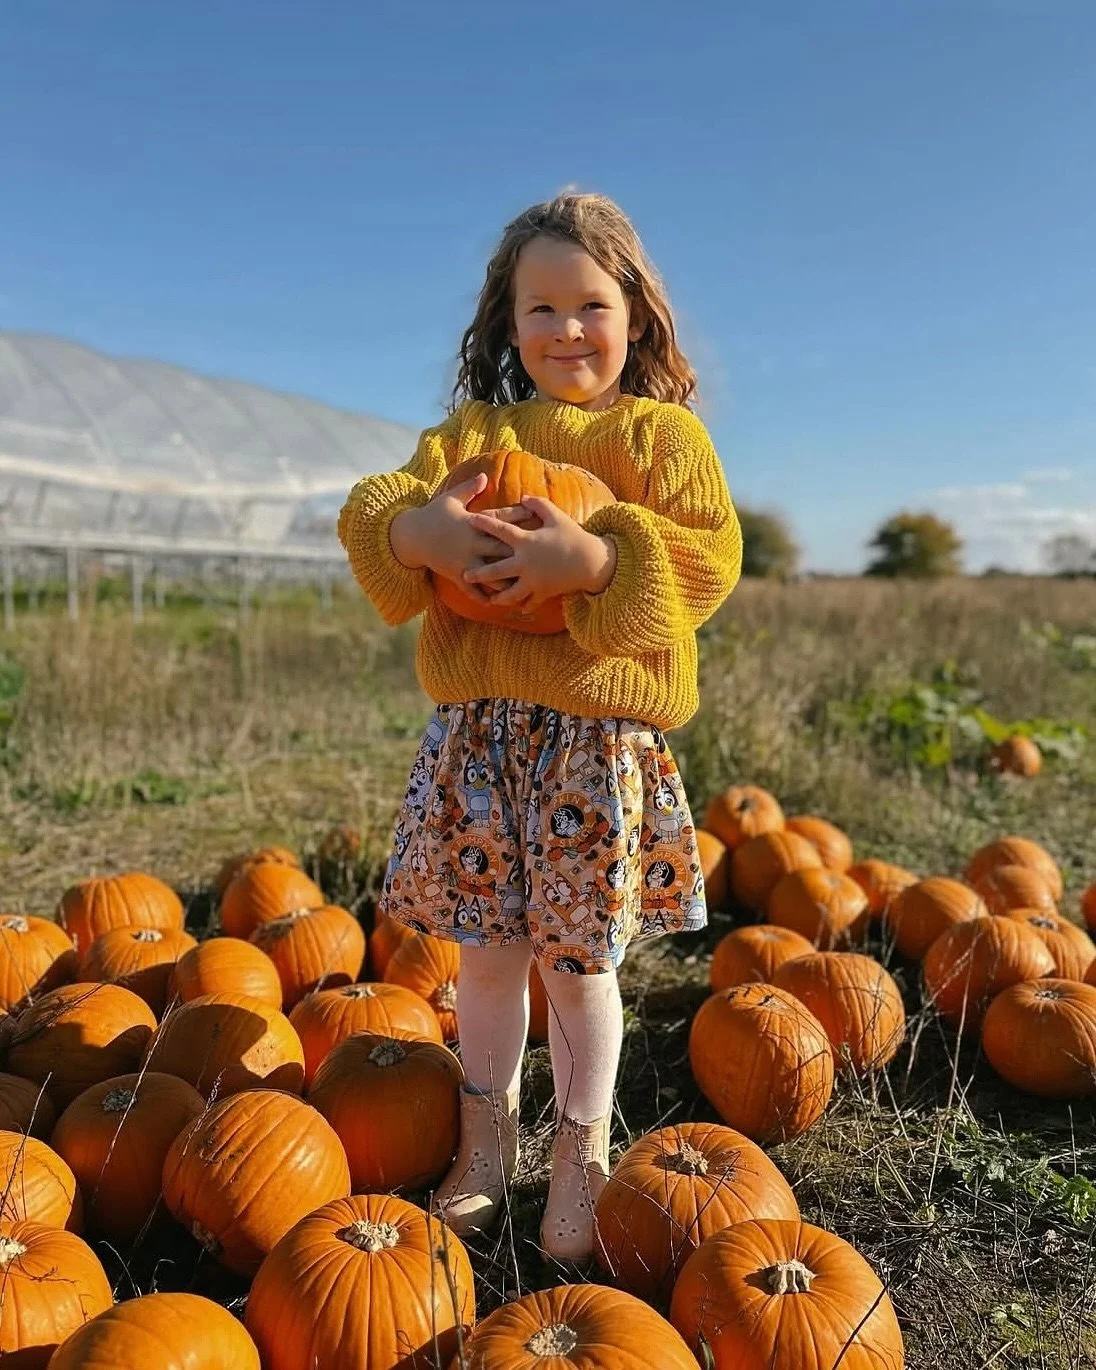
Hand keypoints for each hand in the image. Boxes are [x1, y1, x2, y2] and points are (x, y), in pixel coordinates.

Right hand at [389, 475, 526, 602]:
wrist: (411, 535)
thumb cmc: (433, 514)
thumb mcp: (451, 498)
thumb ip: (469, 489)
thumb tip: (485, 476)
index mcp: (473, 524)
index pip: (500, 520)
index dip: (518, 518)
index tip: (535, 517)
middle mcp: (471, 543)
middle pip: (501, 549)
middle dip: (520, 553)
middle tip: (542, 556)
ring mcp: (464, 561)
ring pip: (490, 574)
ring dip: (506, 580)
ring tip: (525, 586)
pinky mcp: (456, 574)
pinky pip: (471, 589)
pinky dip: (484, 596)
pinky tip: (497, 603)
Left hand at [462, 496, 616, 607]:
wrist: (592, 561)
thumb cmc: (573, 535)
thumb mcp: (557, 516)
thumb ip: (538, 505)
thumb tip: (522, 498)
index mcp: (527, 541)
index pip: (501, 530)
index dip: (486, 523)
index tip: (471, 519)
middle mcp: (526, 563)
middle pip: (497, 570)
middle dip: (479, 573)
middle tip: (464, 574)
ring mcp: (534, 580)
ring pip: (510, 593)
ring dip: (498, 597)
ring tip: (489, 598)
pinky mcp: (544, 591)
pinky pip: (530, 602)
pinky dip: (523, 605)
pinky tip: (516, 608)